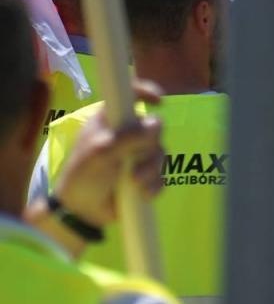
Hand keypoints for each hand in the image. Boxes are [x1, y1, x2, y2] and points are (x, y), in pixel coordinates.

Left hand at [53, 80, 166, 228]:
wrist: (81, 212)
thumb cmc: (82, 176)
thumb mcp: (100, 153)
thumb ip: (128, 137)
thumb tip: (157, 123)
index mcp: (110, 120)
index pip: (130, 95)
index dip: (146, 91)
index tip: (159, 101)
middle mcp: (127, 134)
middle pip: (155, 127)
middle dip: (150, 146)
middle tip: (137, 158)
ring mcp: (137, 155)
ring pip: (160, 153)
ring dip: (150, 170)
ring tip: (135, 183)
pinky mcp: (146, 175)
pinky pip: (162, 175)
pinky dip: (154, 185)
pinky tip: (142, 193)